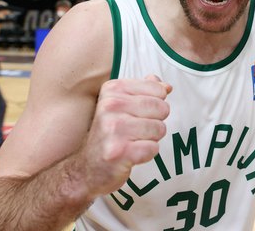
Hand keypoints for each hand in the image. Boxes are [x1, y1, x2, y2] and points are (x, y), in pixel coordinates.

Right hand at [78, 75, 171, 195]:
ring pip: (159, 128)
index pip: (158, 89)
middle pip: (161, 108)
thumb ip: (145, 91)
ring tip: (133, 141)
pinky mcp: (119, 151)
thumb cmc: (111, 134)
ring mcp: (114, 129)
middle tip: (137, 130)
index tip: (139, 113)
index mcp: (113, 90)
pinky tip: (132, 154)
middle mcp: (110, 106)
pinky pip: (153, 148)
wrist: (89, 167)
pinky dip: (147, 153)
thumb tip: (166, 86)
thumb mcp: (123, 105)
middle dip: (156, 122)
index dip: (156, 104)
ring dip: (151, 138)